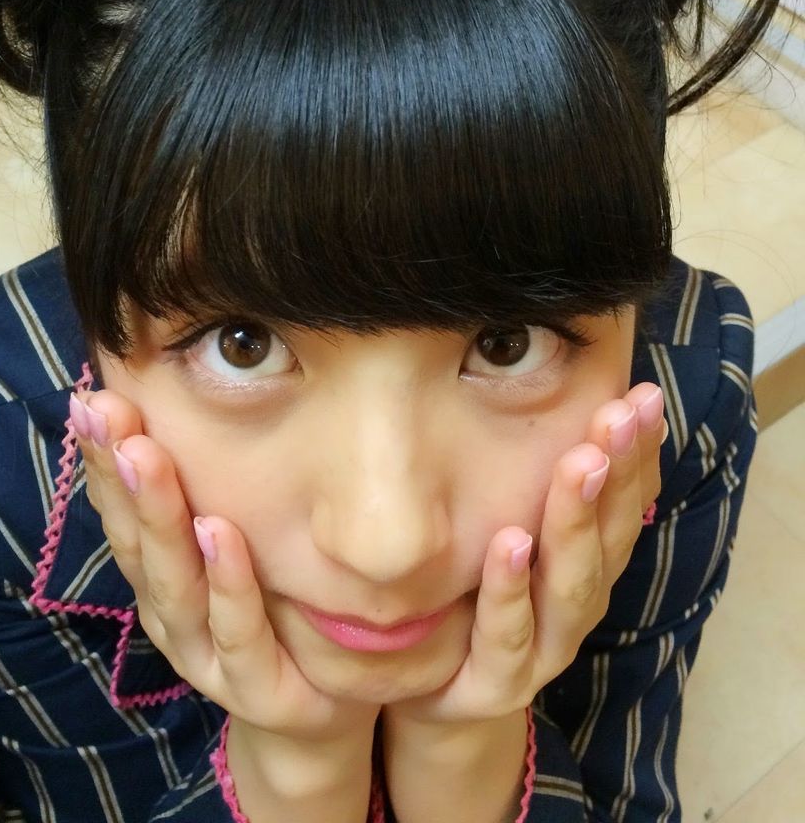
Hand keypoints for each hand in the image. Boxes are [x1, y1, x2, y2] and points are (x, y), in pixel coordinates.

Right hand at [72, 386, 379, 744]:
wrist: (318, 711)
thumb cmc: (270, 612)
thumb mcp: (230, 546)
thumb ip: (201, 490)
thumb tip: (178, 398)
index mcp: (159, 576)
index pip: (121, 510)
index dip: (102, 456)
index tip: (90, 398)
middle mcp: (170, 613)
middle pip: (137, 539)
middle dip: (119, 471)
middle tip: (104, 409)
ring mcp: (208, 656)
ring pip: (175, 582)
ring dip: (159, 515)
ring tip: (147, 454)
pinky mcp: (258, 690)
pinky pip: (239, 632)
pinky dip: (228, 582)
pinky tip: (221, 530)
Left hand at [383, 381, 665, 728]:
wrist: (428, 690)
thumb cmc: (475, 591)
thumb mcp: (507, 523)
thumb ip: (531, 470)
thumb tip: (546, 379)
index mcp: (588, 560)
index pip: (626, 501)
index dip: (637, 451)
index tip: (641, 395)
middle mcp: (576, 602)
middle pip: (608, 536)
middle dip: (616, 472)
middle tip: (617, 415)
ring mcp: (542, 649)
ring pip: (570, 584)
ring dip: (575, 520)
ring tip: (577, 464)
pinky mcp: (495, 685)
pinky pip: (507, 636)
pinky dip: (510, 589)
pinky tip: (509, 540)